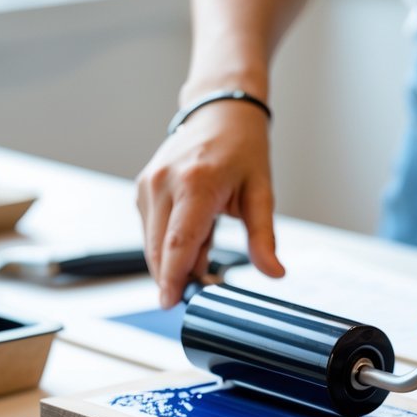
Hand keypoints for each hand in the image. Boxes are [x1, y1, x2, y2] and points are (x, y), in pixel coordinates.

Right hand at [135, 101, 283, 306]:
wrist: (219, 113)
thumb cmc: (242, 149)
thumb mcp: (261, 193)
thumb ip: (264, 238)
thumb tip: (274, 272)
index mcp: (195, 184)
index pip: (178, 243)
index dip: (173, 278)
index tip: (171, 303)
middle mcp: (164, 183)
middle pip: (159, 249)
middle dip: (177, 274)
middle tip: (207, 277)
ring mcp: (148, 184)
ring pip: (152, 243)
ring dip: (176, 257)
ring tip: (210, 234)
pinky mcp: (142, 188)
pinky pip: (150, 230)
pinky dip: (169, 241)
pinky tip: (195, 227)